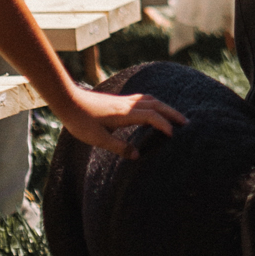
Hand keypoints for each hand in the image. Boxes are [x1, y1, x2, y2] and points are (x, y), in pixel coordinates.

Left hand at [56, 84, 187, 158]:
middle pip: (157, 105)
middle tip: (186, 122)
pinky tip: (152, 108)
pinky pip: (143, 99)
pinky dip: (154, 104)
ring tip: (173, 116)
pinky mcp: (119, 101)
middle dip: (172, 113)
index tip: (174, 135)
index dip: (164, 125)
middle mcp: (128, 105)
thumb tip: (137, 156)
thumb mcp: (98, 139)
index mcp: (125, 114)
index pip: (152, 117)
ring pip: (151, 100)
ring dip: (165, 107)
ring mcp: (124, 101)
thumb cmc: (81, 122)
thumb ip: (119, 147)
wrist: (68, 100)